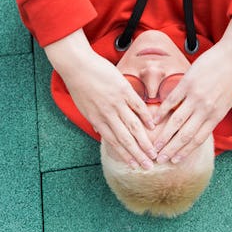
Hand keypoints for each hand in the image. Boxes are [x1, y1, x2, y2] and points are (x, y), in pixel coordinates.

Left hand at [44, 30, 156, 168]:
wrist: (77, 65)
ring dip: (144, 141)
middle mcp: (108, 115)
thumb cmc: (79, 84)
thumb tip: (99, 131)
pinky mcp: (123, 90)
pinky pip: (137, 106)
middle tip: (148, 165)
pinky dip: (146, 117)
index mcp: (97, 120)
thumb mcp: (83, 107)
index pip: (114, 143)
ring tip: (153, 151)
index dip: (125, 155)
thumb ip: (94, 119)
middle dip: (138, 154)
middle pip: (126, 139)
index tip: (134, 165)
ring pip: (134, 126)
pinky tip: (153, 126)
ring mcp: (116, 103)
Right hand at [152, 43, 231, 162]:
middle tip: (159, 159)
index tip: (174, 161)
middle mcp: (205, 109)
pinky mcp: (187, 84)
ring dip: (164, 136)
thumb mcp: (225, 103)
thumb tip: (200, 129)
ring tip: (155, 146)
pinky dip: (162, 112)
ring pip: (176, 121)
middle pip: (185, 135)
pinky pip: (171, 101)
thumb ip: (212, 116)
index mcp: (216, 116)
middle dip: (171, 149)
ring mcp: (196, 97)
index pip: (198, 139)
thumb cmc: (230, 80)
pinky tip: (154, 120)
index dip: (185, 151)